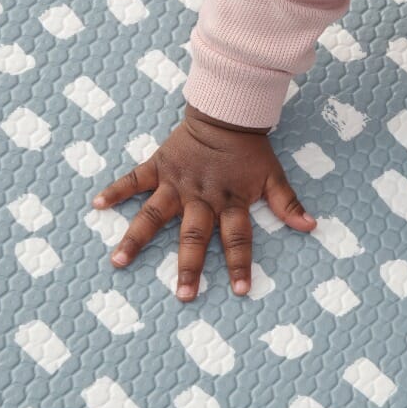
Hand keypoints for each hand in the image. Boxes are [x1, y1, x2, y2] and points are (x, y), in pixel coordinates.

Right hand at [90, 105, 317, 300]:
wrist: (226, 112)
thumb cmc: (250, 149)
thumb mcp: (273, 175)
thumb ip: (287, 203)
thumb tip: (311, 226)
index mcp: (230, 201)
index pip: (238, 238)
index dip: (240, 264)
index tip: (239, 291)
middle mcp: (201, 196)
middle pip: (195, 236)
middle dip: (190, 266)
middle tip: (184, 295)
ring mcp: (176, 182)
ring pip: (154, 214)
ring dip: (136, 238)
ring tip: (118, 261)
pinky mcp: (158, 166)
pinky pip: (133, 179)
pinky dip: (115, 190)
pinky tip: (96, 205)